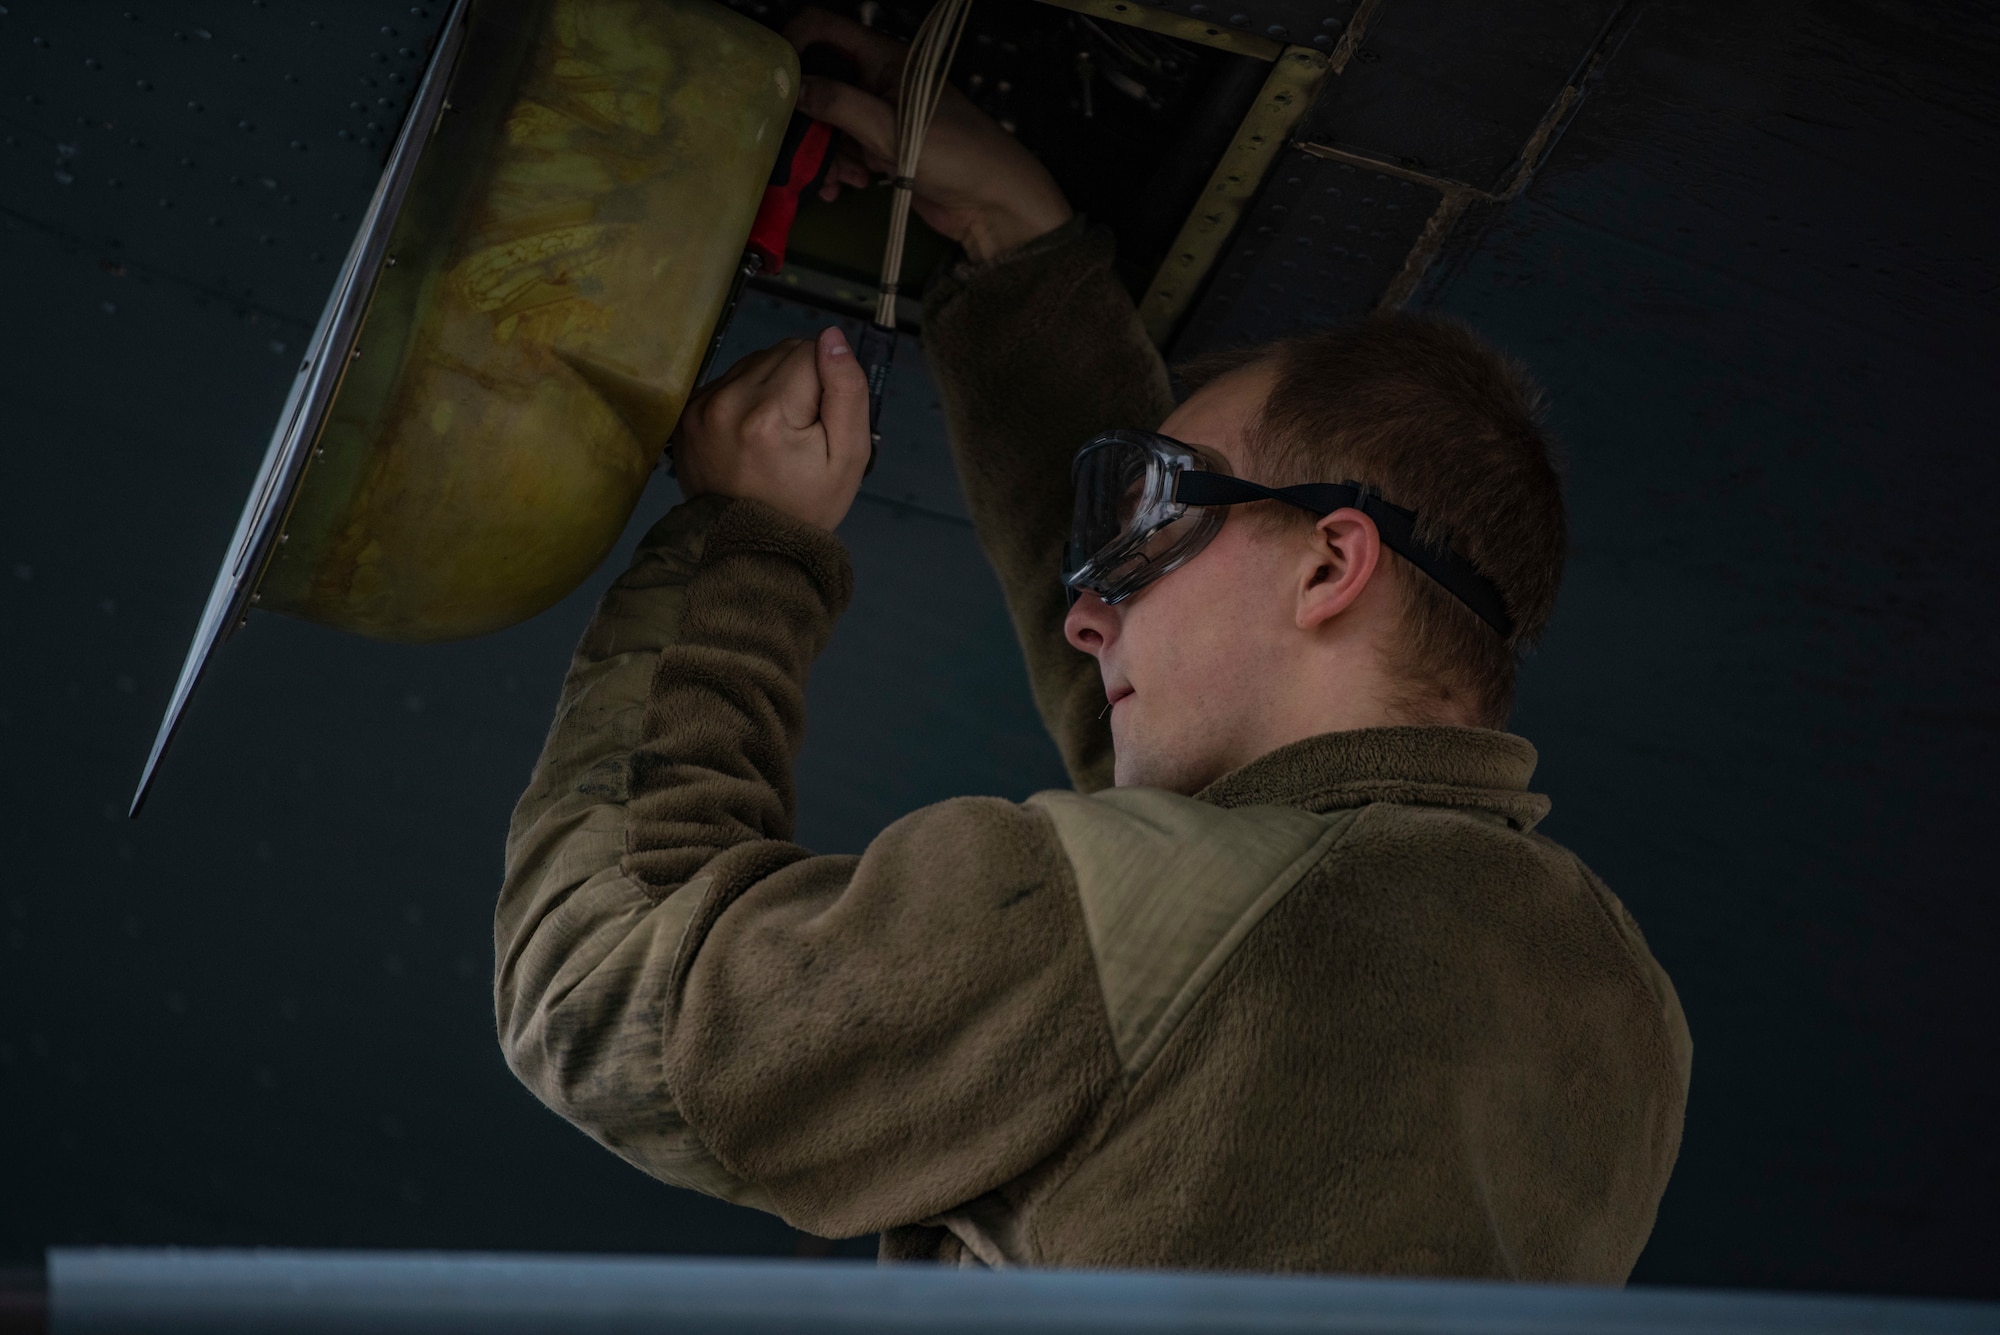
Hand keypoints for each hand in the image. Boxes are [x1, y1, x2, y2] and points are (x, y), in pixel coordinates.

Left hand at [674, 326, 871, 531]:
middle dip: (799, 384)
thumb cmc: (805, 506)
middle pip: (780, 353)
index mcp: (768, 413)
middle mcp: (726, 402)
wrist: (751, 544)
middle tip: (799, 434)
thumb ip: (847, 390)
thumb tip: (832, 338)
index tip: (818, 424)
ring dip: (771, 389)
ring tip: (774, 437)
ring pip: (754, 363)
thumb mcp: (849, 456)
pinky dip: (745, 401)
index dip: (826, 385)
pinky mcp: (687, 414)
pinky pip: (728, 382)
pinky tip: (752, 436)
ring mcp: (700, 408)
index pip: (810, 351)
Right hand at [785, 7, 1073, 262]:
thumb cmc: (958, 154)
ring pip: (830, 125)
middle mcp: (879, 82)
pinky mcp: (883, 149)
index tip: (771, 79)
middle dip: (807, 117)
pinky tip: (846, 188)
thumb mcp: (890, 127)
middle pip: (821, 84)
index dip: (793, 44)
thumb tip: (793, 89)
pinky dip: (840, 170)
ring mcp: (881, 116)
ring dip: (824, 153)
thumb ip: (839, 105)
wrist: (993, 204)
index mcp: (884, 59)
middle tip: (795, 146)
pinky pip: (845, 152)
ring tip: (834, 179)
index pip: (824, 30)